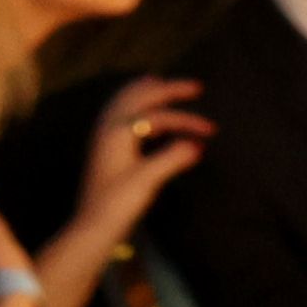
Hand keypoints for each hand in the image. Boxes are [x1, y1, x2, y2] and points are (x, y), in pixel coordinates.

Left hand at [71, 75, 210, 243]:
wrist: (93, 226)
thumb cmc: (118, 204)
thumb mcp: (147, 181)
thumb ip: (172, 159)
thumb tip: (198, 145)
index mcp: (116, 132)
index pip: (158, 117)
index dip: (187, 120)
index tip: (212, 130)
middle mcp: (107, 129)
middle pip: (136, 97)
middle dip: (166, 89)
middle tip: (195, 87)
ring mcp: (104, 138)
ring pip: (124, 103)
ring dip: (144, 91)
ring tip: (158, 80)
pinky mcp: (106, 150)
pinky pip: (120, 115)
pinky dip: (134, 106)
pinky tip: (142, 114)